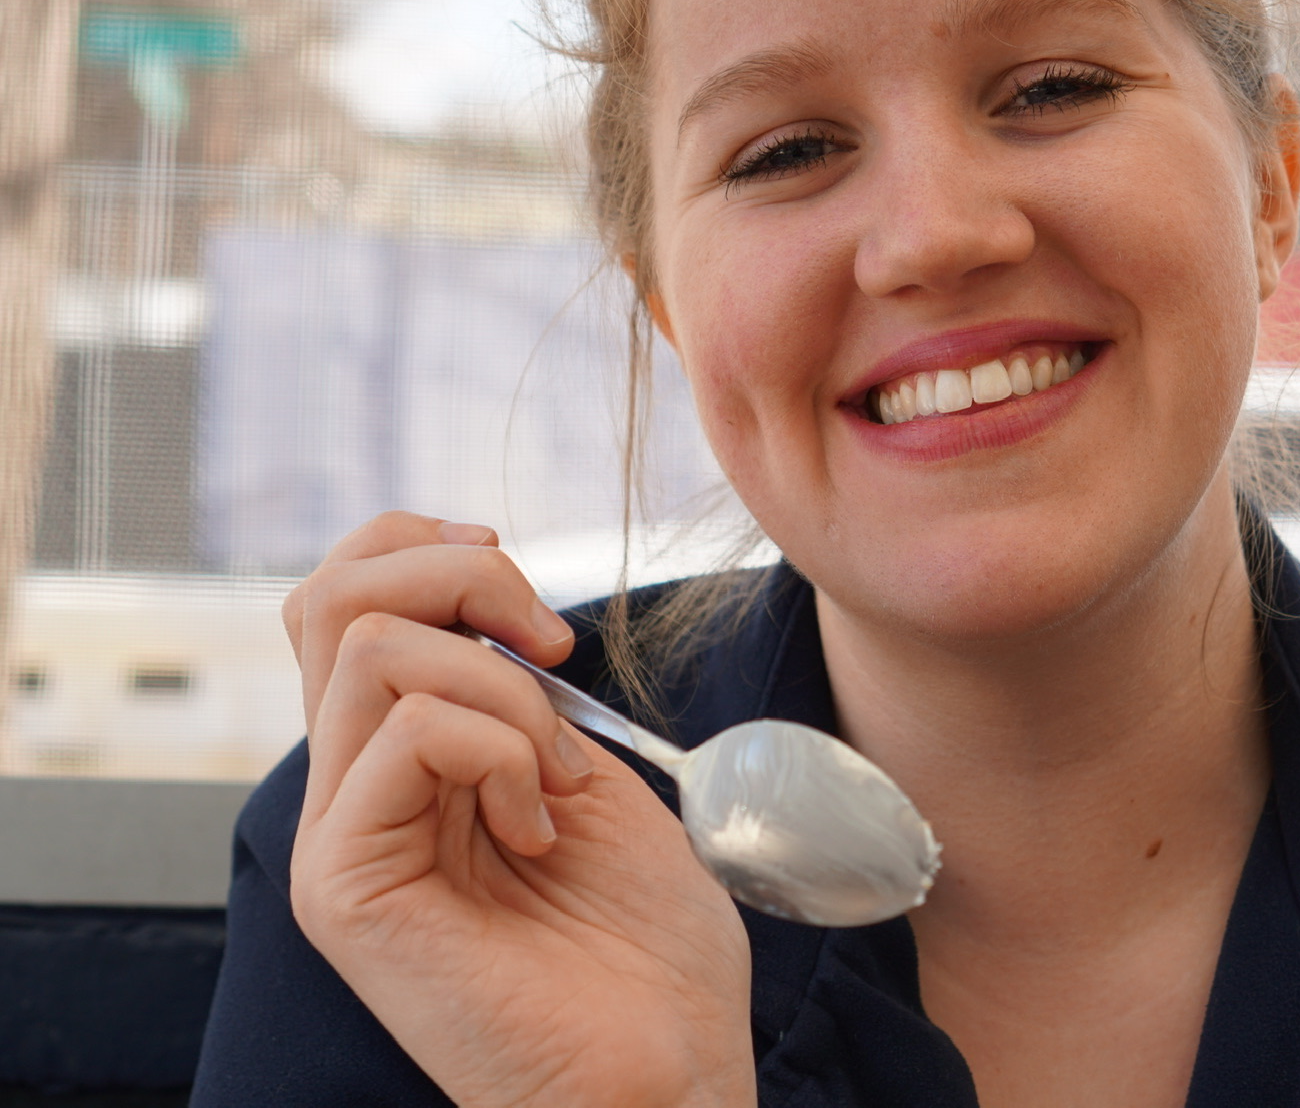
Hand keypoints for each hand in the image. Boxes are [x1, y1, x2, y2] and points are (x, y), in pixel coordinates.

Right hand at [284, 513, 753, 1107]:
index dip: (422, 549)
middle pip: (328, 601)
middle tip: (550, 647)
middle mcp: (351, 795)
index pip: (344, 602)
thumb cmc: (646, 948)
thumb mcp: (587, 778)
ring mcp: (338, 839)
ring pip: (366, 650)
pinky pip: (403, 733)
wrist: (666, 1072)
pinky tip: (540, 832)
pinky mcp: (343, 885)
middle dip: (457, 577)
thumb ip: (517, 699)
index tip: (524, 590)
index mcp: (403, 765)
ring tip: (557, 780)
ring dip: (503, 688)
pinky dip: (502, 751)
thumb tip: (488, 611)